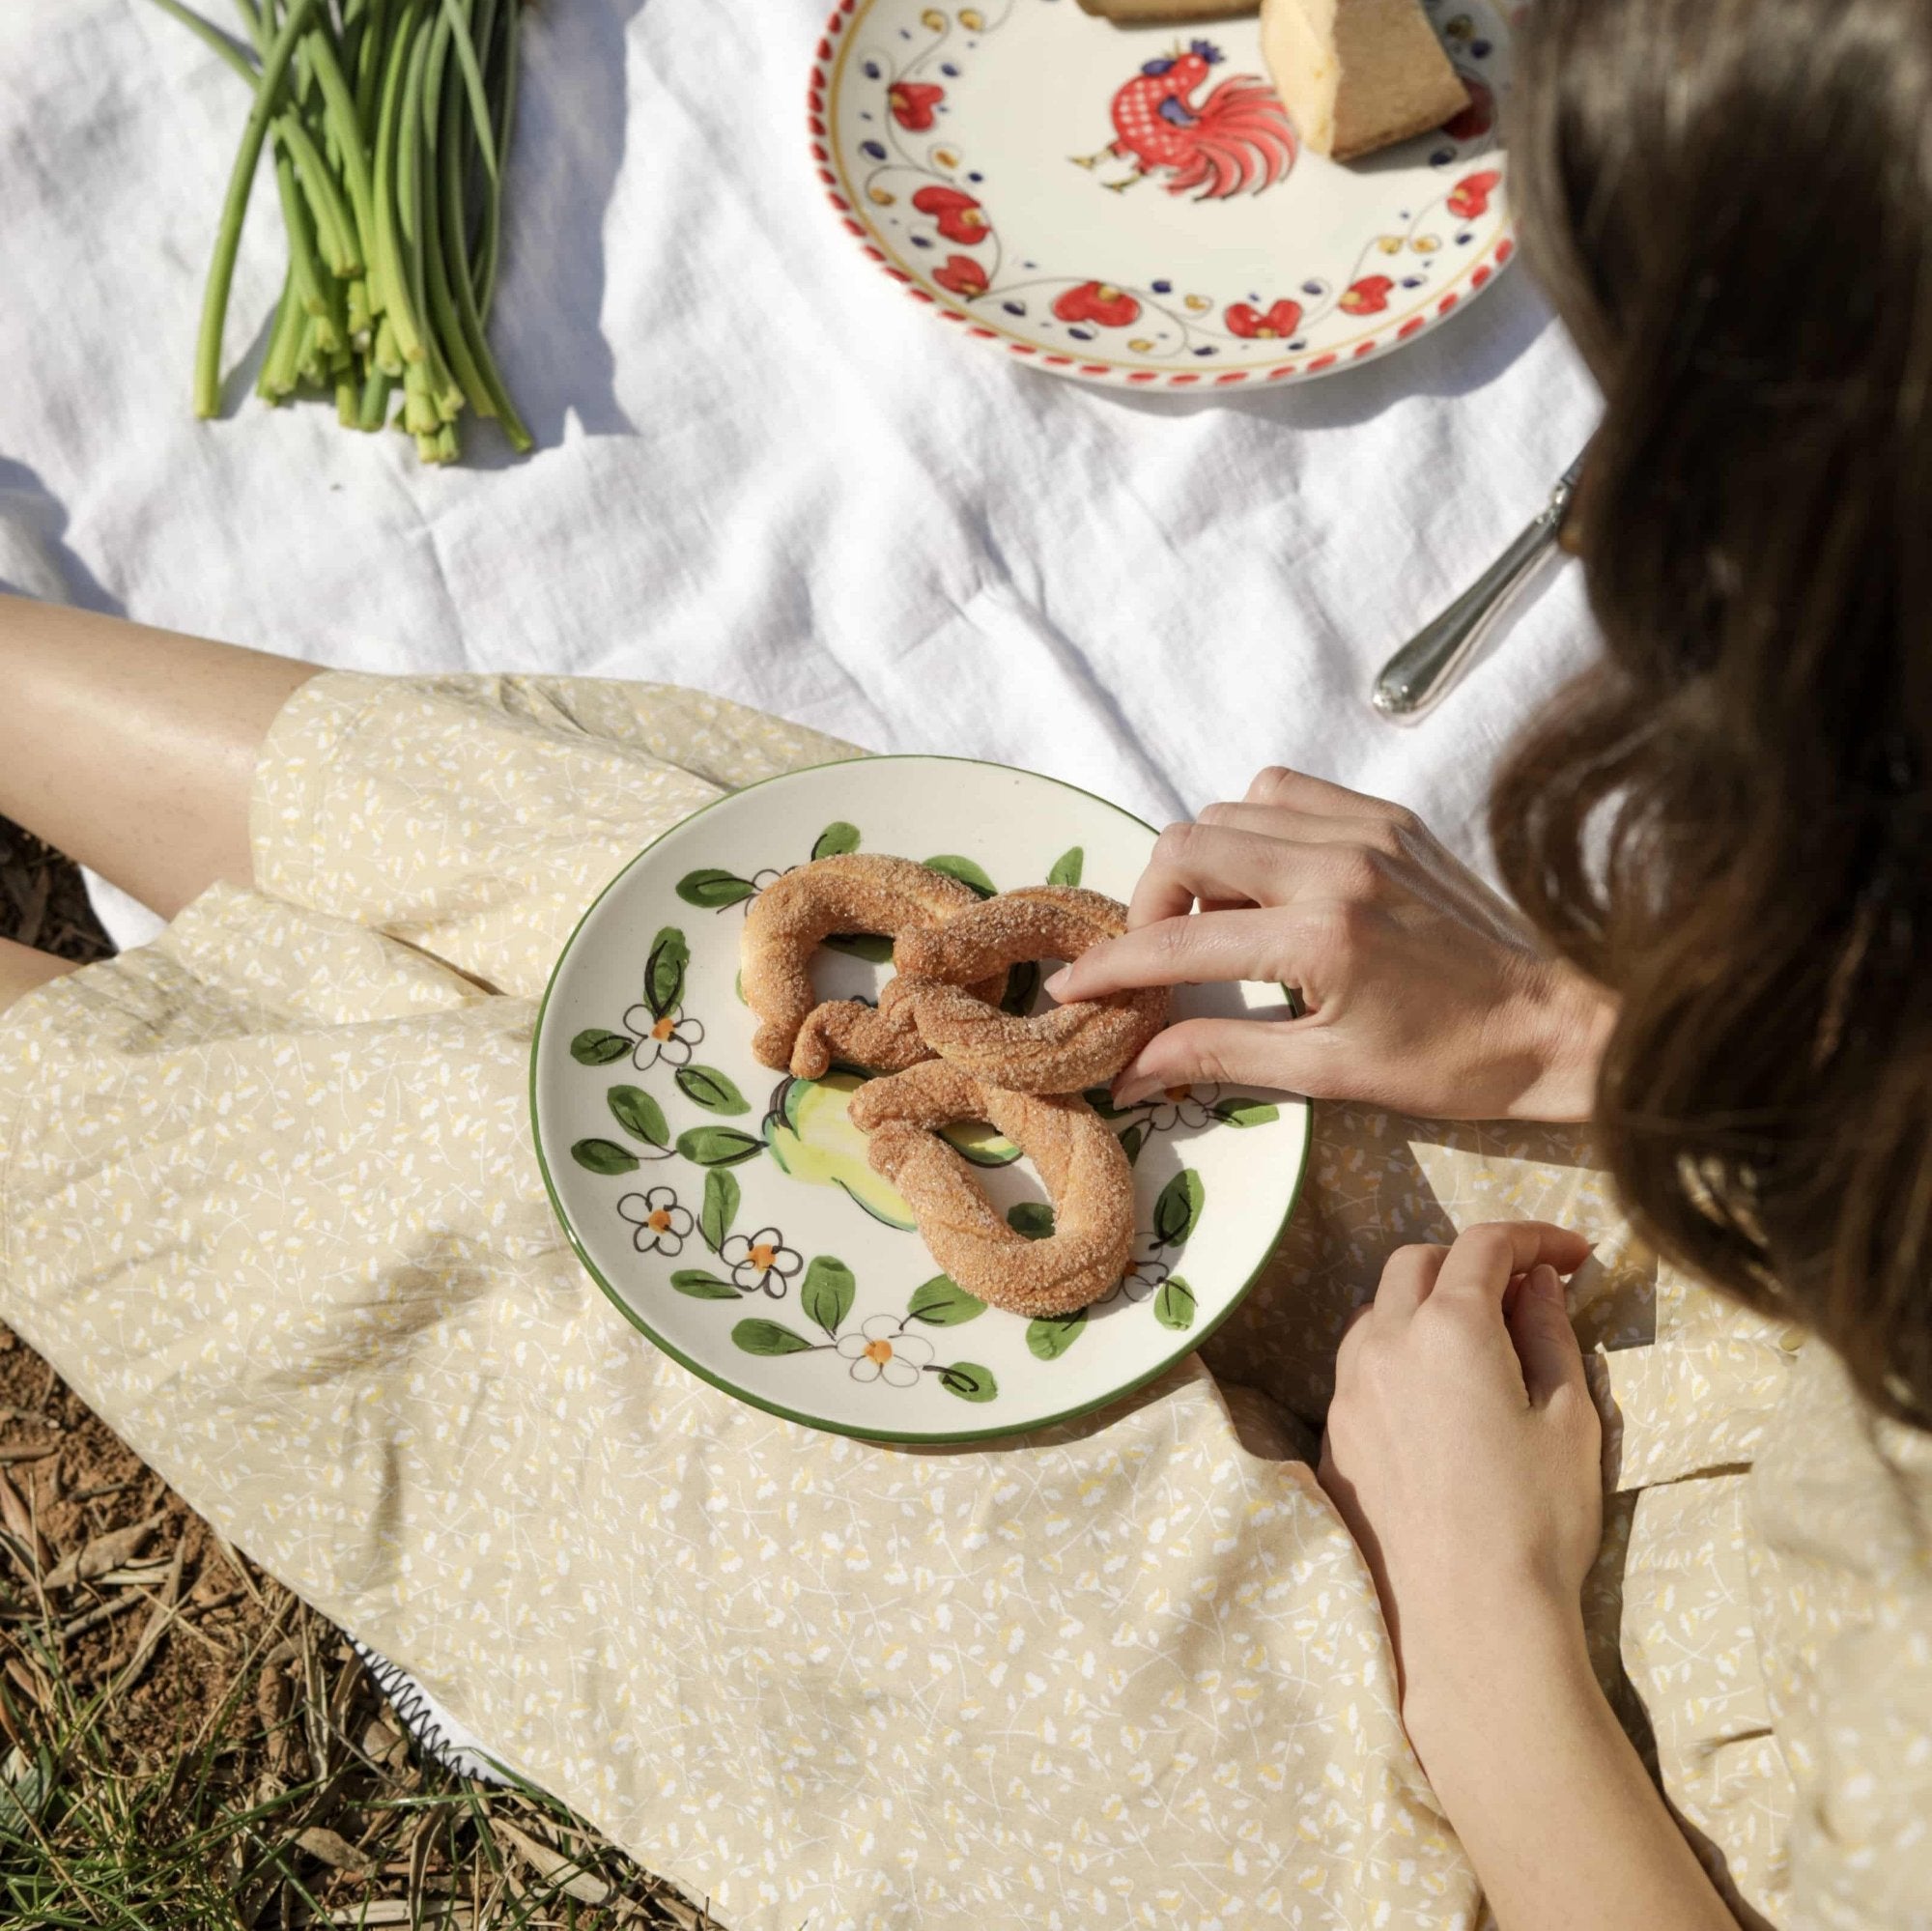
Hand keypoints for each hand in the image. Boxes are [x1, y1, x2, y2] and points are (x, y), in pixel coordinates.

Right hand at [1044, 767, 1614, 1120]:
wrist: (1563, 1023)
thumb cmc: (1453, 1063)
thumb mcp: (1329, 1074)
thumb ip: (1219, 1056)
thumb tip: (1130, 1071)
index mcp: (1322, 938)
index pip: (1179, 943)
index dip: (1112, 967)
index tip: (1072, 989)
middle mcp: (1338, 864)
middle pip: (1187, 845)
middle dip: (1150, 904)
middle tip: (1160, 957)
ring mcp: (1366, 829)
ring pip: (1229, 809)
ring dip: (1202, 865)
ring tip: (1224, 927)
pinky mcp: (1389, 816)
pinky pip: (1284, 792)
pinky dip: (1253, 828)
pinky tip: (1270, 884)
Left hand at [1317, 1221, 1600, 1730]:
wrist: (1469, 1623)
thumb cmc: (1537, 1520)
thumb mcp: (1568, 1418)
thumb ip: (1549, 1333)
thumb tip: (1537, 1283)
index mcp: (1448, 1328)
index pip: (1484, 1245)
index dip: (1534, 1237)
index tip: (1575, 1256)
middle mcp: (1383, 1345)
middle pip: (1417, 1263)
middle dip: (1471, 1261)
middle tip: (1526, 1293)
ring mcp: (1347, 1392)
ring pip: (1378, 1313)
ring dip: (1425, 1305)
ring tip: (1479, 1343)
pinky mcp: (1333, 1439)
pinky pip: (1359, 1369)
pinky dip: (1398, 1357)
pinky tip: (1436, 1397)